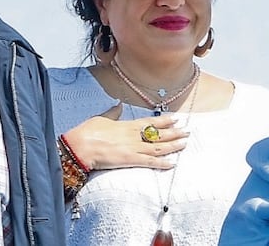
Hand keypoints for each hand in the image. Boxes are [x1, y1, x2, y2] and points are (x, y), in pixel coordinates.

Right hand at [63, 103, 188, 170]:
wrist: (80, 145)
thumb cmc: (88, 132)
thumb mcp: (101, 118)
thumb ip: (112, 112)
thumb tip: (117, 104)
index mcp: (127, 125)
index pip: (150, 122)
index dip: (164, 121)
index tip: (176, 119)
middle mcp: (133, 135)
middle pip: (158, 134)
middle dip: (174, 133)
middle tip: (188, 131)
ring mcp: (133, 147)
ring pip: (158, 147)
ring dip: (173, 146)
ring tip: (185, 143)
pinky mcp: (130, 160)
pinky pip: (150, 162)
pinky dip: (162, 163)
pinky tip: (173, 164)